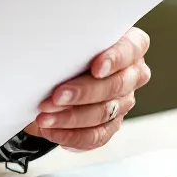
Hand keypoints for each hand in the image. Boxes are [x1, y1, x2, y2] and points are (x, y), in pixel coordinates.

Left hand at [24, 27, 151, 150]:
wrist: (56, 74)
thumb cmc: (66, 50)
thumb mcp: (68, 40)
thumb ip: (71, 41)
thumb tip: (47, 45)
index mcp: (129, 45)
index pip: (132, 48)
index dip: (115, 59)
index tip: (96, 68)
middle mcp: (131, 74)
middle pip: (115, 86)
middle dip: (83, 93)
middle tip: (56, 96)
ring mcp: (123, 101)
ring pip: (104, 113)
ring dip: (70, 117)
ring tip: (45, 117)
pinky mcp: (111, 124)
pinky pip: (96, 136)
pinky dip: (71, 135)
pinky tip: (52, 131)